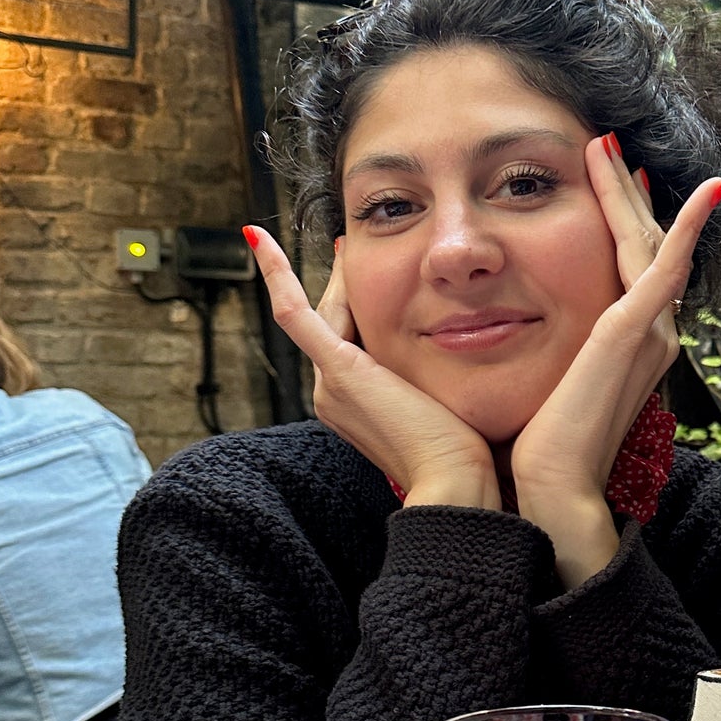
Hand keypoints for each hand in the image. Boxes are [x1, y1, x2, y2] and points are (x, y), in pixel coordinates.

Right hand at [245, 227, 499, 510]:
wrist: (455, 483)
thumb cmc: (464, 455)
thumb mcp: (444, 405)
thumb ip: (431, 379)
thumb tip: (455, 345)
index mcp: (351, 403)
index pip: (344, 337)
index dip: (349, 300)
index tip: (355, 268)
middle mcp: (330, 394)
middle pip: (334, 319)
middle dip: (346, 282)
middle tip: (354, 243)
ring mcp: (329, 383)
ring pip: (326, 313)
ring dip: (339, 278)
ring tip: (348, 242)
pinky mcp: (338, 372)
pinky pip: (296, 314)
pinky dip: (276, 274)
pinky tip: (257, 237)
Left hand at [511, 141, 720, 586]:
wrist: (550, 492)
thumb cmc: (539, 452)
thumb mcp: (545, 383)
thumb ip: (545, 350)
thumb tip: (508, 329)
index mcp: (627, 348)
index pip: (629, 268)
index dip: (618, 221)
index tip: (601, 181)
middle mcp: (649, 337)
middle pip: (642, 246)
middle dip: (622, 194)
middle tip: (604, 146)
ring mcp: (648, 334)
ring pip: (647, 244)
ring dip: (629, 193)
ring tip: (608, 148)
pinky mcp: (633, 333)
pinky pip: (667, 265)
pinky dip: (690, 225)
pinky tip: (708, 189)